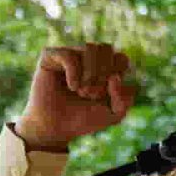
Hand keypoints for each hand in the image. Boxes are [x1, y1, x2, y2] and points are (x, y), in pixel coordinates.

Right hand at [16, 43, 136, 150]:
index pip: (121, 58)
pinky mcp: (50, 56)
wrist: (54, 128)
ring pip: (90, 48)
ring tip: (81, 91)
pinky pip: (69, 55)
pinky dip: (74, 73)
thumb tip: (114, 77)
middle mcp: (87, 57)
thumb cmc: (83, 119)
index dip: (116, 76)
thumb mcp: (113, 114)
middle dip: (103, 74)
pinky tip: (72, 87)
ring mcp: (69, 54)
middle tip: (91, 94)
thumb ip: (125, 100)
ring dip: (90, 74)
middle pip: (106, 48)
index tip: (105, 95)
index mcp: (104, 66)